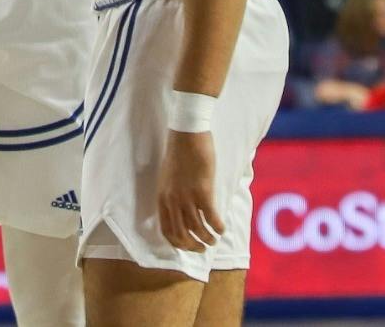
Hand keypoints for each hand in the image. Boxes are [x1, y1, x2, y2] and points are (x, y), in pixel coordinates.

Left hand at [158, 129, 224, 251]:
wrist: (187, 135)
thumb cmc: (179, 154)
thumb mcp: (168, 178)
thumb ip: (172, 196)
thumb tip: (181, 212)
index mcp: (162, 197)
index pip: (166, 230)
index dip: (177, 243)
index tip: (187, 246)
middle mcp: (172, 200)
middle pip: (181, 234)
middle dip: (192, 246)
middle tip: (203, 248)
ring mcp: (186, 197)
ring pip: (197, 228)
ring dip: (207, 238)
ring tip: (214, 240)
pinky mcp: (202, 191)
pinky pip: (210, 217)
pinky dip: (217, 227)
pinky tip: (221, 229)